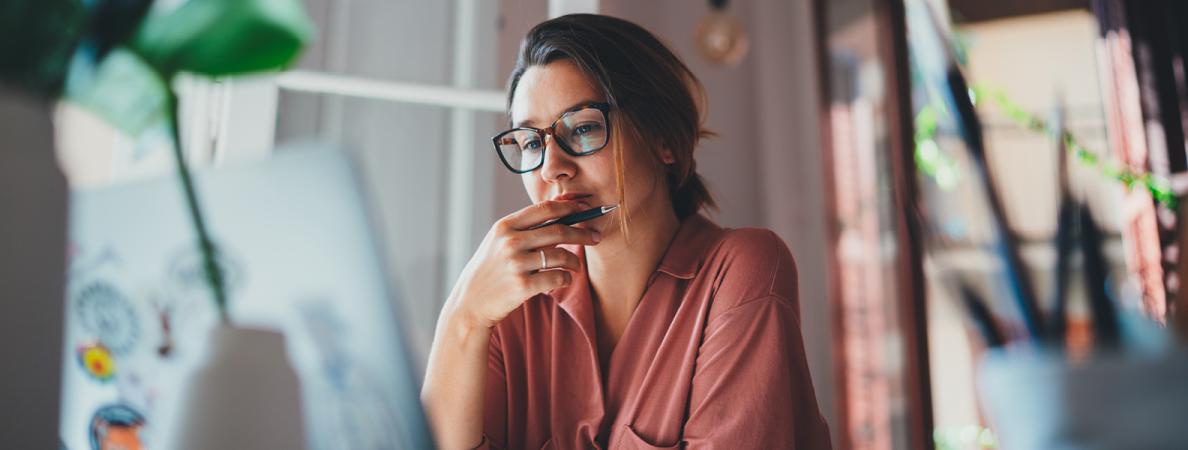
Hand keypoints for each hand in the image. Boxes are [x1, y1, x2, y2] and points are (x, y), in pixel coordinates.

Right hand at [445, 200, 601, 328]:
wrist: (470, 302)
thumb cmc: (490, 270)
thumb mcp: (499, 242)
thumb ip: (524, 228)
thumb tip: (560, 211)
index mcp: (505, 226)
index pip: (545, 209)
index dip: (569, 207)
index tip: (586, 208)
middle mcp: (510, 241)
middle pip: (559, 231)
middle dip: (582, 233)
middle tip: (595, 237)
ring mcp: (516, 264)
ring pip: (561, 256)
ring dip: (575, 261)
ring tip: (576, 266)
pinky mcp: (522, 286)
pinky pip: (557, 278)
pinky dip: (566, 278)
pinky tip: (563, 279)